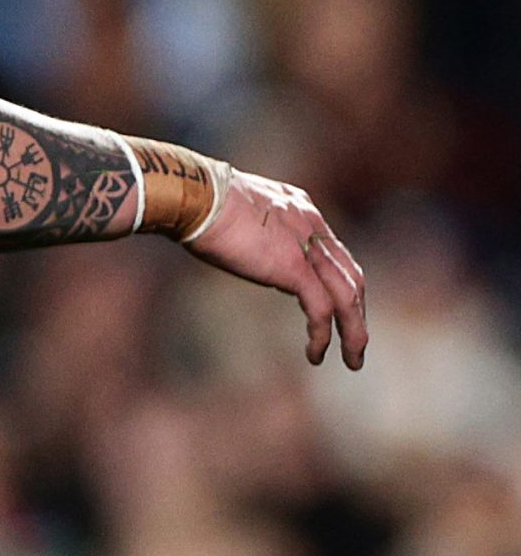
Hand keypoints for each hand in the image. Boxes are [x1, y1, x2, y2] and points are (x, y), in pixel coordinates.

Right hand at [183, 169, 368, 368]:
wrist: (197, 195)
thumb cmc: (200, 201)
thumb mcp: (239, 214)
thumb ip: (257, 233)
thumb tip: (256, 258)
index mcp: (301, 208)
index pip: (334, 250)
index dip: (339, 282)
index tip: (334, 307)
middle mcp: (313, 224)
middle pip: (352, 276)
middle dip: (357, 312)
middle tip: (355, 341)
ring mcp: (308, 246)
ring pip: (348, 297)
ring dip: (354, 332)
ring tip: (352, 360)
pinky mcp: (295, 268)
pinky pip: (321, 309)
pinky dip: (322, 335)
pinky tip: (314, 354)